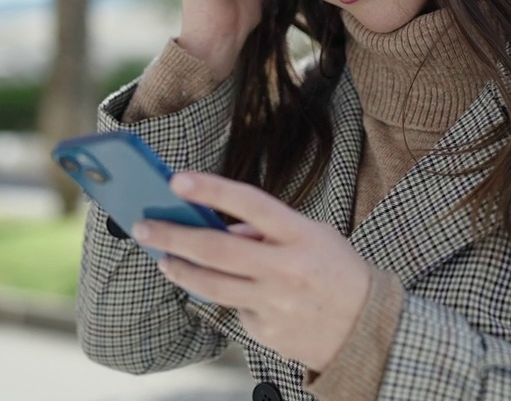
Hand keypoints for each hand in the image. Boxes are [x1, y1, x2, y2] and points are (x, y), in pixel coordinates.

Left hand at [132, 172, 371, 371]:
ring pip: (212, 285)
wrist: (367, 329)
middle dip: (173, 236)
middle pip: (217, 249)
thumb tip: (221, 227)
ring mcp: (275, 303)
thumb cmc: (336, 271)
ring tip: (163, 259)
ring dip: (180, 269)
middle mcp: (286, 268)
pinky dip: (227, 297)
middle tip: (143, 226)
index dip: (212, 189)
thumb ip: (268, 230)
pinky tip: (230, 291)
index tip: (176, 180)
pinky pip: (234, 308)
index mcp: (301, 235)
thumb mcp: (314, 236)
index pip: (250, 203)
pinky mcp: (266, 331)